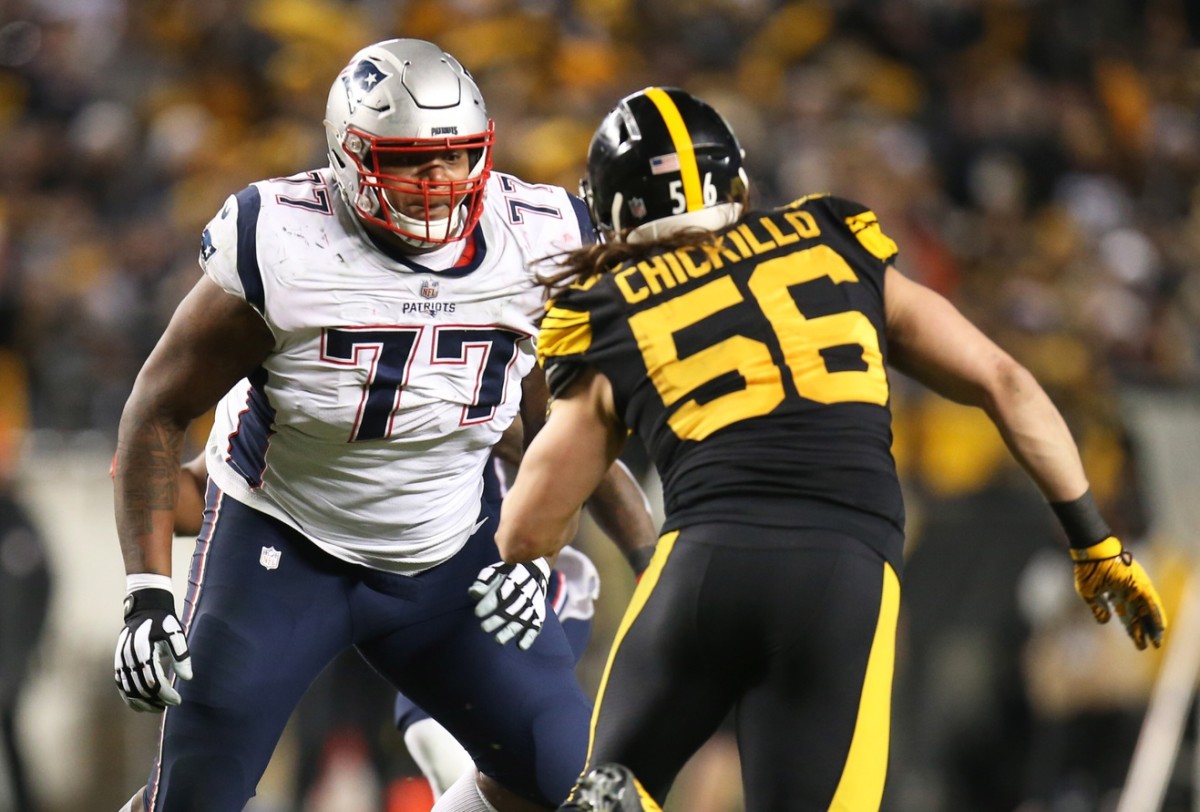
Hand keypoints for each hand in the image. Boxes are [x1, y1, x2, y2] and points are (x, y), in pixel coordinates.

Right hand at [114, 587, 192, 711]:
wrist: (144, 611)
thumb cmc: (163, 622)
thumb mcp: (176, 634)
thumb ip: (182, 655)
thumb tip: (187, 678)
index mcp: (143, 650)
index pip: (153, 681)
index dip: (165, 694)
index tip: (178, 700)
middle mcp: (128, 659)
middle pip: (140, 689)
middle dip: (156, 700)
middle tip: (171, 705)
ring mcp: (121, 662)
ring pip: (128, 690)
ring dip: (143, 703)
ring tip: (159, 708)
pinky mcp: (118, 664)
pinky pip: (121, 686)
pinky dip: (130, 698)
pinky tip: (141, 706)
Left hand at [469, 559, 550, 649]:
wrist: (533, 572)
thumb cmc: (506, 574)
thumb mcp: (494, 572)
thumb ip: (483, 581)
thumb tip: (473, 593)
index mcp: (516, 577)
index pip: (503, 592)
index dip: (490, 603)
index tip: (477, 613)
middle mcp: (528, 591)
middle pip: (513, 608)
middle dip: (498, 620)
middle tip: (483, 628)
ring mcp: (535, 604)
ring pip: (523, 620)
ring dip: (511, 631)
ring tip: (498, 641)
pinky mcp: (539, 615)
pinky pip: (536, 627)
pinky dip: (529, 637)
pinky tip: (520, 646)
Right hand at [1071, 537, 1167, 649]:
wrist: (1093, 552)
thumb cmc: (1087, 569)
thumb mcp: (1088, 593)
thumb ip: (1097, 608)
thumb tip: (1105, 621)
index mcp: (1115, 594)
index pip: (1126, 615)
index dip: (1132, 630)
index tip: (1138, 643)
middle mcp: (1128, 592)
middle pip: (1138, 615)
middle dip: (1143, 631)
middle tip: (1150, 646)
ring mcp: (1135, 588)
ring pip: (1147, 610)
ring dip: (1152, 626)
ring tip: (1157, 640)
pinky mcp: (1139, 584)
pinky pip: (1151, 602)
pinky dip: (1155, 614)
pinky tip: (1160, 627)